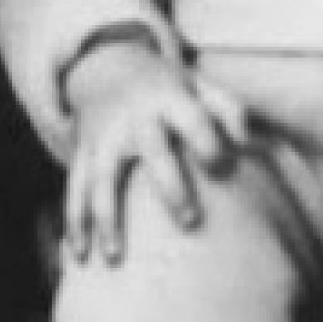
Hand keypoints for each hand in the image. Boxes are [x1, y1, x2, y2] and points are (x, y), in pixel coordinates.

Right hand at [61, 36, 249, 266]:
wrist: (108, 65)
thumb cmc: (167, 87)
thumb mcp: (199, 85)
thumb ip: (229, 110)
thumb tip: (248, 143)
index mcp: (169, 100)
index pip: (193, 119)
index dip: (207, 141)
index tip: (221, 167)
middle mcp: (135, 119)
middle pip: (153, 151)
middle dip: (170, 185)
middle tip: (191, 221)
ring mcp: (105, 137)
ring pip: (101, 178)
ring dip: (105, 217)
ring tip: (114, 256)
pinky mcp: (83, 153)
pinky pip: (75, 188)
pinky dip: (74, 222)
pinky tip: (78, 254)